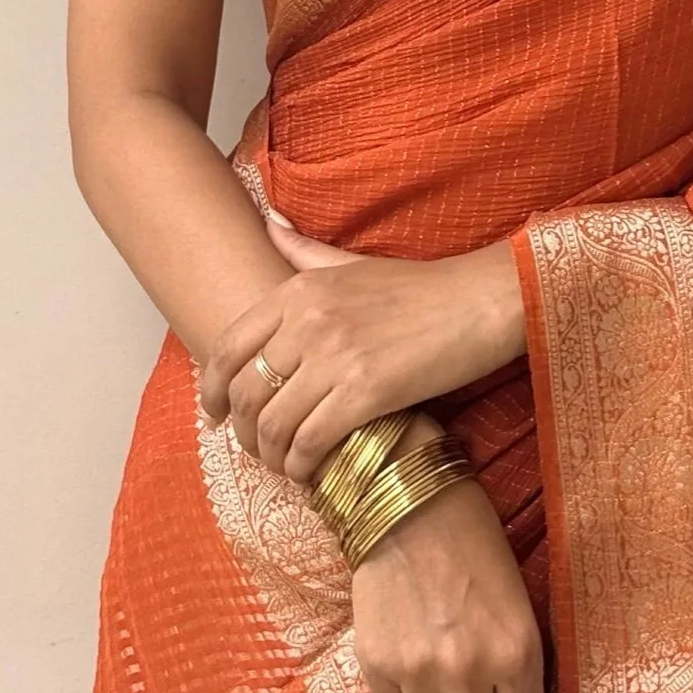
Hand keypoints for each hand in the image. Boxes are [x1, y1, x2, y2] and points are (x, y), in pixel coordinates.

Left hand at [198, 216, 525, 481]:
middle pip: (246, 392)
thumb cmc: (420, 286)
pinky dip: (303, 465)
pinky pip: (311, 441)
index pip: (228, 346)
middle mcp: (309, 319)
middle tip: (257, 450)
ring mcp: (336, 355)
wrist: (481, 300)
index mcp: (299, 289)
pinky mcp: (367, 391)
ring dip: (272, 456)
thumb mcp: (352, 261)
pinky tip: (313, 472)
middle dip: (243, 432)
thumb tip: (268, 221)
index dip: (212, 389)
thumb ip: (303, 250)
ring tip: (285, 465)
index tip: (216, 414)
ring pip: (274, 424)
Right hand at [351, 414, 546, 692]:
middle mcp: (470, 671)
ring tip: (435, 664)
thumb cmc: (472, 539)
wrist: (404, 497)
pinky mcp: (377, 664)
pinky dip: (400, 691)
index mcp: (517, 652)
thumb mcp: (516, 599)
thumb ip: (515, 665)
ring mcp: (419, 671)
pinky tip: (405, 650)